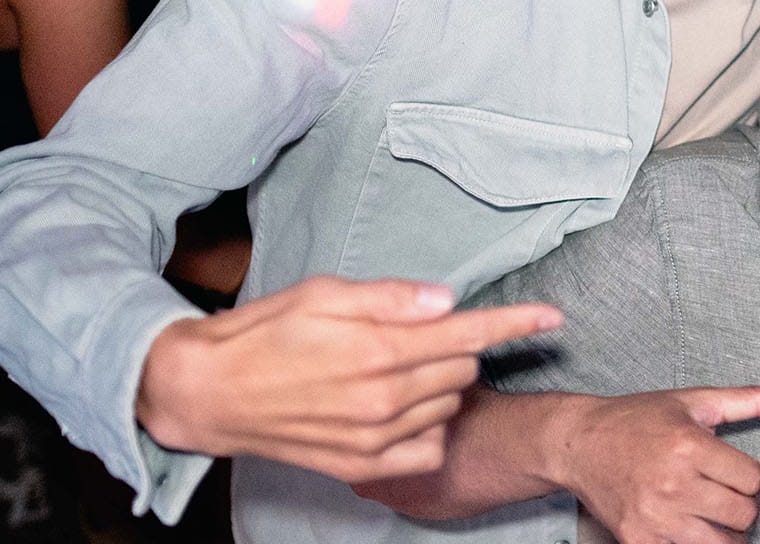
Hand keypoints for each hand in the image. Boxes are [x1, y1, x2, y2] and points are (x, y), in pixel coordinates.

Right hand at [135, 275, 559, 481]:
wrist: (207, 394)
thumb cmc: (264, 333)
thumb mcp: (323, 294)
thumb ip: (391, 298)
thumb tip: (447, 300)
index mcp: (377, 350)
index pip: (468, 333)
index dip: (516, 323)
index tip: (552, 317)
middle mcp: (383, 399)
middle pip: (463, 366)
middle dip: (455, 344)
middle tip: (412, 333)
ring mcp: (373, 439)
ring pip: (448, 403)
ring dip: (439, 382)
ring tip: (394, 367)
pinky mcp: (361, 466)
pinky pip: (428, 448)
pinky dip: (428, 426)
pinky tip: (400, 408)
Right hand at [559, 382, 759, 543]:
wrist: (579, 444)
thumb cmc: (638, 420)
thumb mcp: (695, 401)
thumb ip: (750, 400)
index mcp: (689, 446)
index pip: (753, 480)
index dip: (748, 475)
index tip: (730, 468)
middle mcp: (673, 484)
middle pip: (743, 515)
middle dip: (740, 505)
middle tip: (722, 492)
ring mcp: (655, 518)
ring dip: (724, 533)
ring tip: (710, 514)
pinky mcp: (638, 541)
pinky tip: (685, 527)